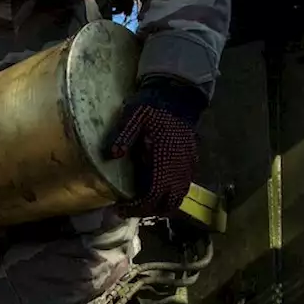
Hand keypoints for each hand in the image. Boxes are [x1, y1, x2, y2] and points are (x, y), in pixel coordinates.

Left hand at [105, 78, 205, 216]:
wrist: (178, 93)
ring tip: (143, 202)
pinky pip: (184, 186)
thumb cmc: (153, 106)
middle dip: (149, 210)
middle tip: (130, 209)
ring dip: (162, 204)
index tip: (122, 208)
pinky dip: (171, 194)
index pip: (153, 195)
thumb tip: (112, 154)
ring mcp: (187, 165)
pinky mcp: (191, 160)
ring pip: (179, 197)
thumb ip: (123, 137)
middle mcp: (178, 167)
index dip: (138, 207)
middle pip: (168, 203)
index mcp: (163, 160)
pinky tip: (158, 188)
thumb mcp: (133, 117)